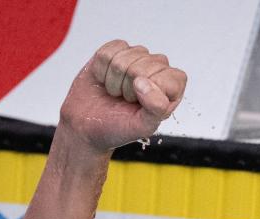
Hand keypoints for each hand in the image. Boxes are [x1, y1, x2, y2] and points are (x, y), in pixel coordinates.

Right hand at [58, 40, 187, 152]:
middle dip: (128, 88)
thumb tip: (145, 83)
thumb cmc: (118, 127)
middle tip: (125, 100)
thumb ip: (156, 108)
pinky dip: (101, 69)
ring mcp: (137, 57)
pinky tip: (104, 80)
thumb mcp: (142, 127)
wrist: (87, 124)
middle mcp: (157, 70)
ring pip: (125, 57)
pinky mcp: (117, 50)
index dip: (152, 91)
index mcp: (171, 88)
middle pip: (144, 66)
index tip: (141, 105)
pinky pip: (109, 51)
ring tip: (115, 92)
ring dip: (114, 80)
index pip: (172, 77)